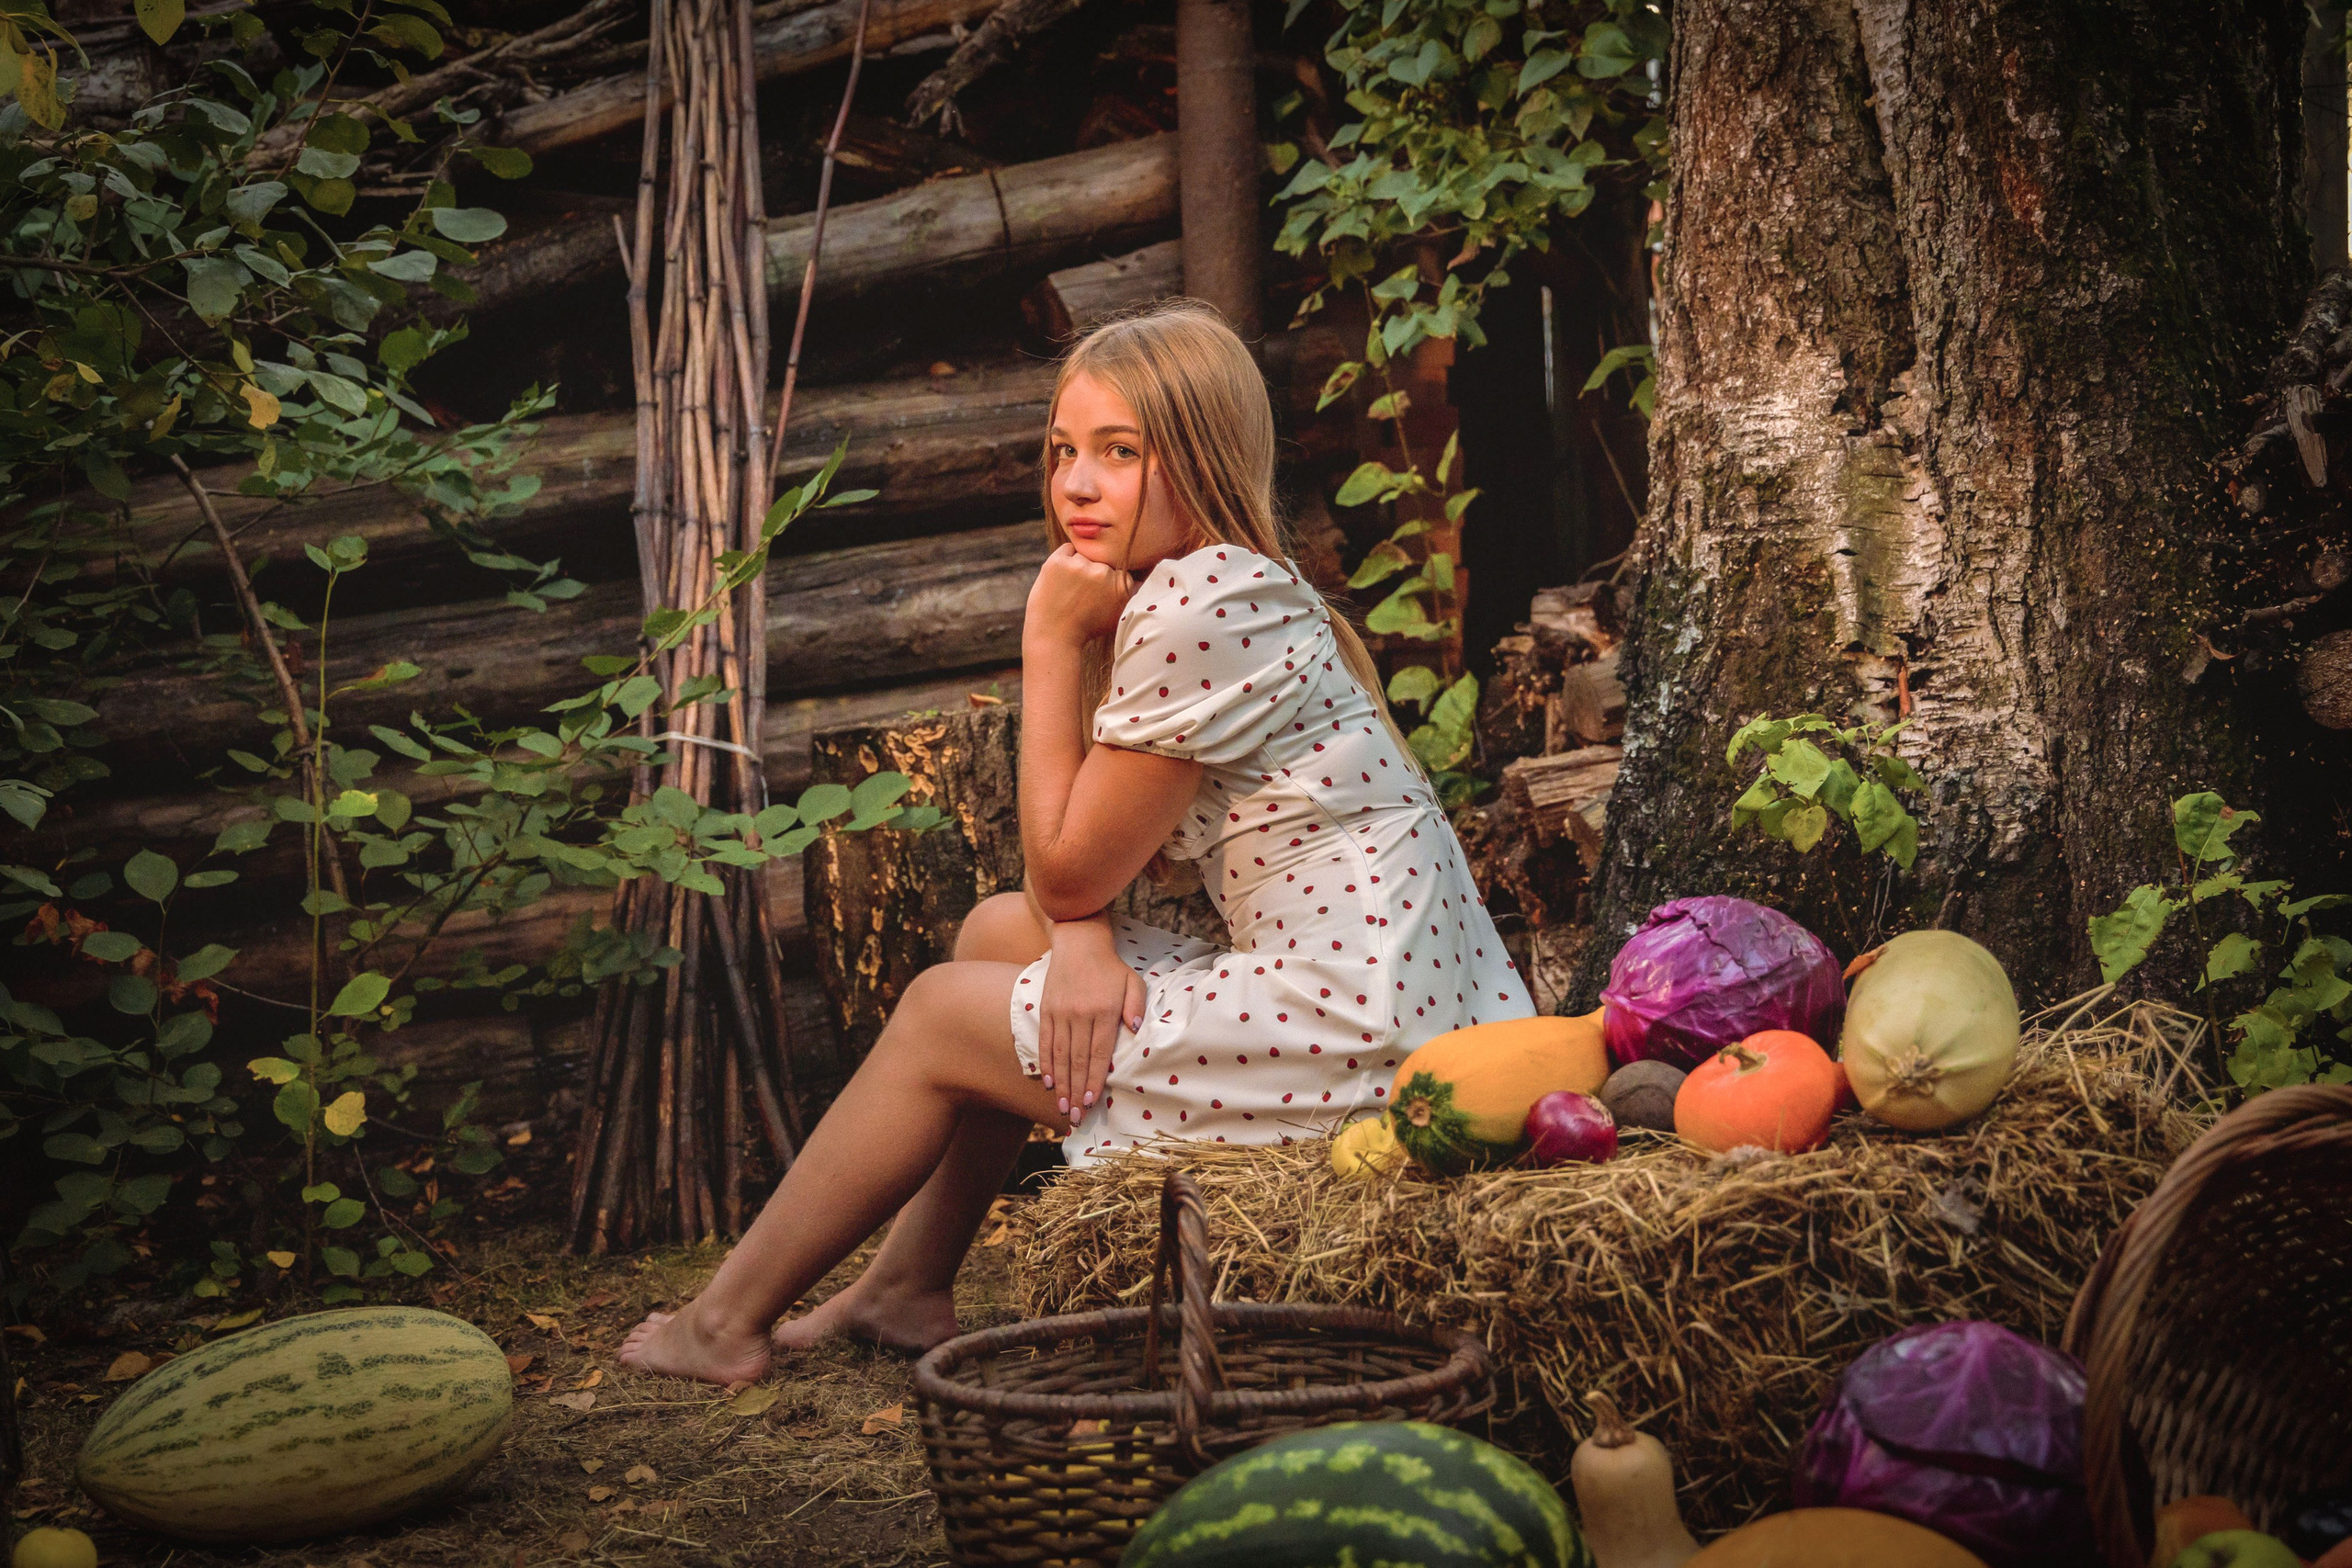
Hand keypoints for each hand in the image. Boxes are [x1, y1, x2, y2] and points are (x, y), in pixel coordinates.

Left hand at [1025, 543, 1132, 649]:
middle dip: (1095, 571)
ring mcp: (1080, 565)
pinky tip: (1061, 580)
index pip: (1121, 566)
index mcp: (1122, 585)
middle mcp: (1104, 573)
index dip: (1109, 578)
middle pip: (1103, 559)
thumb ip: (1131, 591)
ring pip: (1085, 554)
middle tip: (1083, 593)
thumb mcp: (1118, 613)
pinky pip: (1067, 549)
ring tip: (1071, 589)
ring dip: (1079, 565)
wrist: (1054, 636)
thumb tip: (1144, 569)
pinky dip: (1064, 560)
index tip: (1099, 593)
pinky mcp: (1059, 561)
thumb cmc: (1087, 626)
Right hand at [1037, 922, 1145, 1129]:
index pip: (1098, 1053)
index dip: (1094, 1079)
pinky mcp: (1047, 1010)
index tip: (1091, 1101)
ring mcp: (1061, 1013)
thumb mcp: (1132, 981)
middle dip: (1076, 1090)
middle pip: (1078, 1060)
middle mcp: (1080, 1014)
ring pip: (1060, 1055)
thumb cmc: (1111, 968)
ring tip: (1063, 1106)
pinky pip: (1046, 1042)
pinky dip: (1046, 1064)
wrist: (1079, 943)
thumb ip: (1135, 1006)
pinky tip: (1049, 1082)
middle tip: (1076, 1116)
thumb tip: (1133, 1030)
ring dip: (1061, 1083)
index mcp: (1103, 1011)